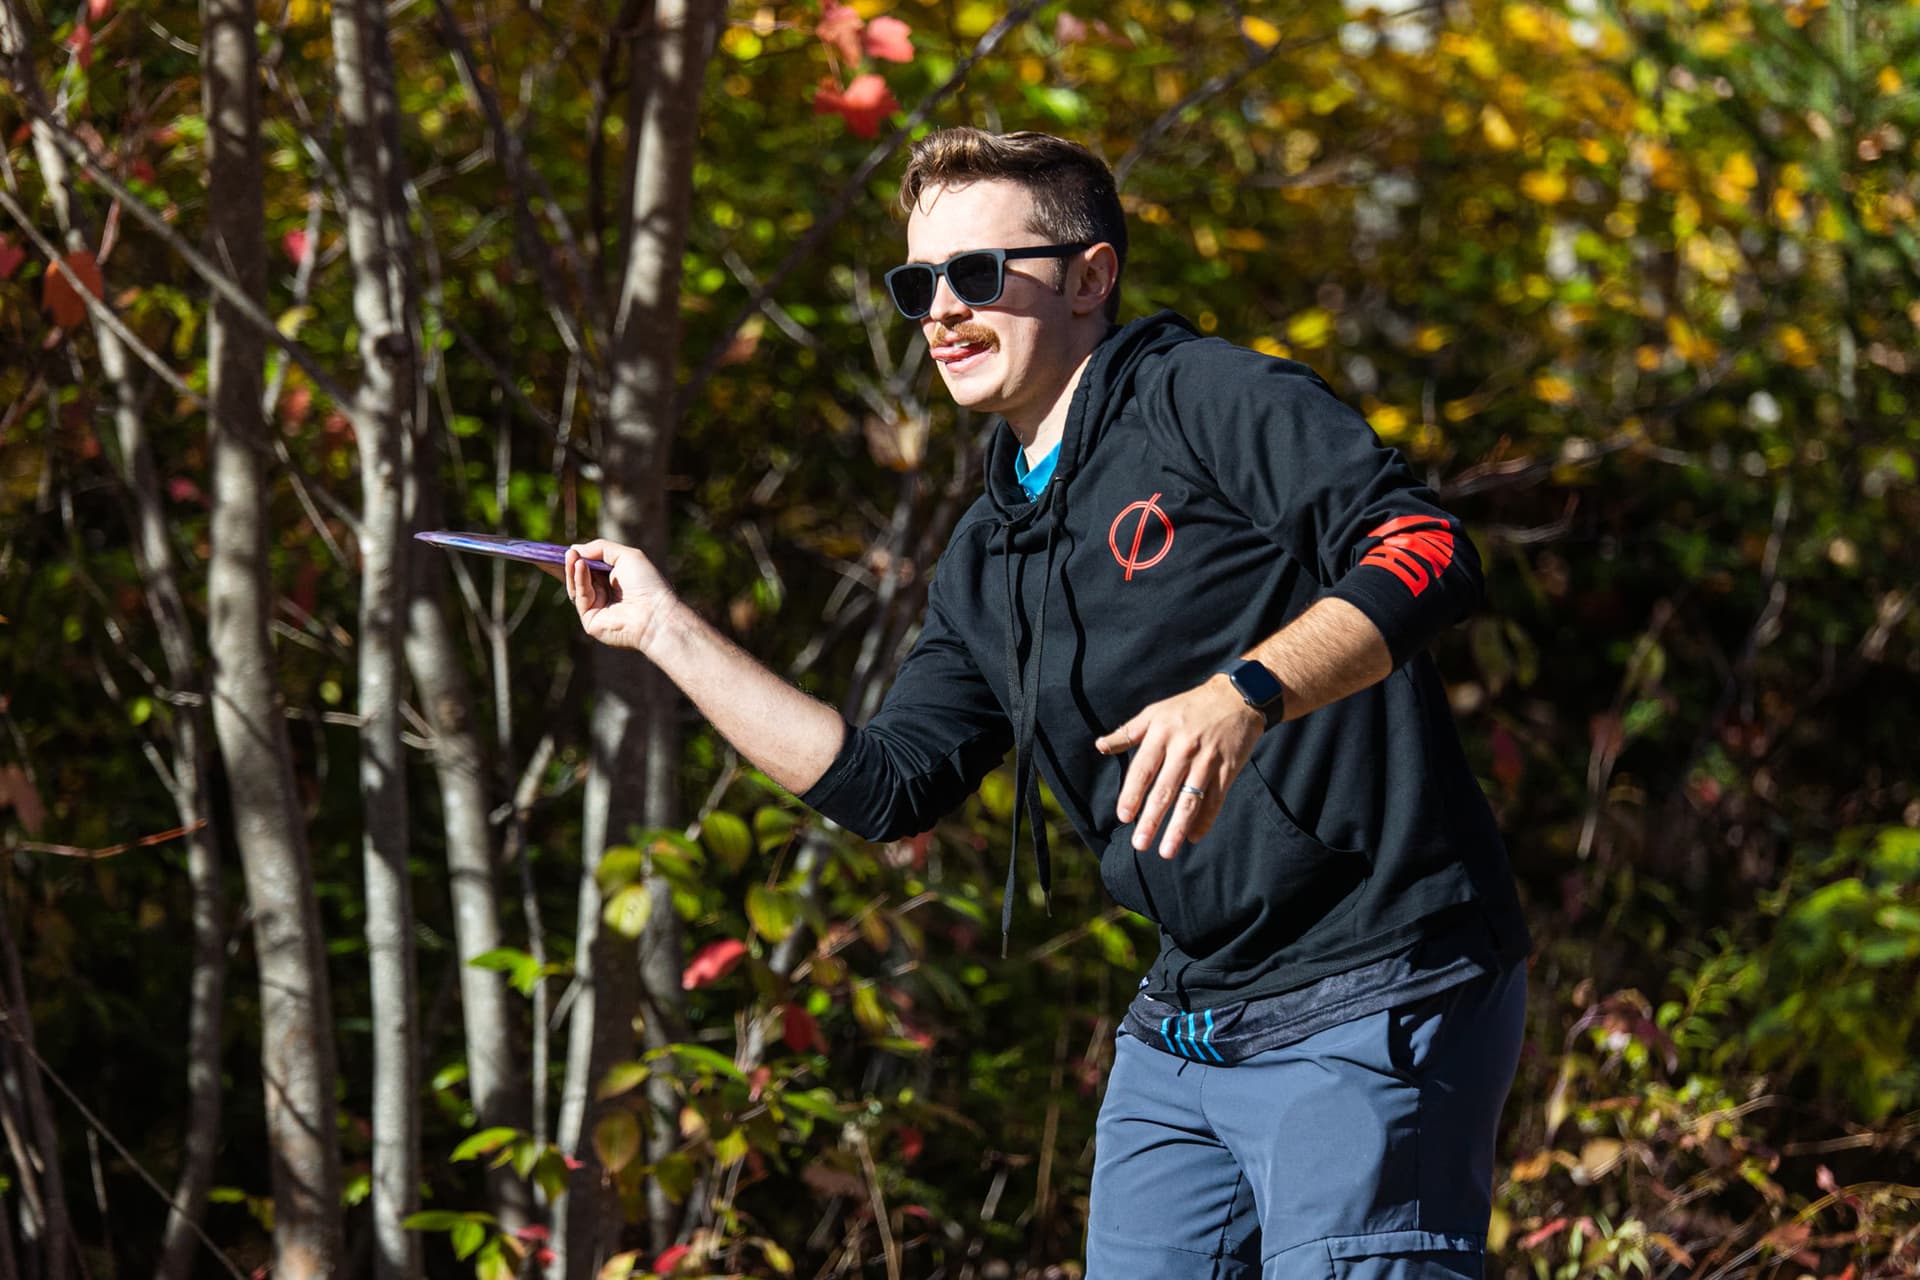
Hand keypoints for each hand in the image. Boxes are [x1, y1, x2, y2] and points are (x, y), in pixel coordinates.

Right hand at [566, 539, 679, 653]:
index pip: (592, 568)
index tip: (570, 548)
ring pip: (577, 587)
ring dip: (573, 570)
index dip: (581, 558)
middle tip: (566, 551)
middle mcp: (606, 595)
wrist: (655, 613)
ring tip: (571, 555)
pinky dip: (580, 580)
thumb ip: (601, 548)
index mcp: (616, 580)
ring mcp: (597, 608)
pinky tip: (580, 565)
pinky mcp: (590, 620)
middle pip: (581, 578)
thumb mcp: (626, 556)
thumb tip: (575, 548)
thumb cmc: (647, 583)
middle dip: (572, 564)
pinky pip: (581, 597)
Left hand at [1093, 676, 1263, 858]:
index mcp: (1161, 734)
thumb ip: (1128, 732)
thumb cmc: (1189, 707)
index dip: (1132, 794)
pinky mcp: (1228, 769)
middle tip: (1140, 844)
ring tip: (1166, 851)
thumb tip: (1100, 746)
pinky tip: (1193, 837)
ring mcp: (1207, 760)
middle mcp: (1183, 748)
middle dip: (1152, 819)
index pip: (1143, 770)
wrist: (1236, 698)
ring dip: (1178, 827)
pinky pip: (1215, 799)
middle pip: (1165, 790)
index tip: (1123, 817)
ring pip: (1190, 799)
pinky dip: (1205, 820)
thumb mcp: (1156, 712)